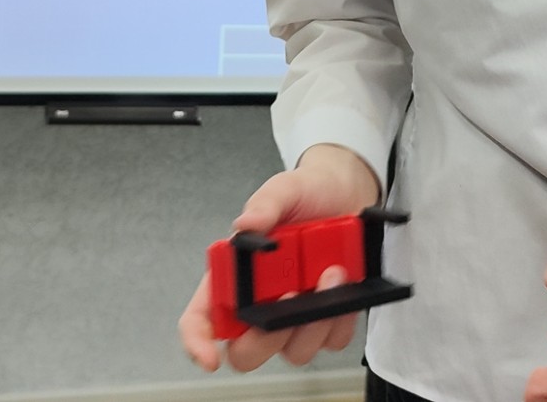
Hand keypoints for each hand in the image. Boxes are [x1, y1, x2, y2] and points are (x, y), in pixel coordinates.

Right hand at [179, 143, 380, 373]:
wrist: (349, 192)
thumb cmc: (308, 193)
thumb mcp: (284, 189)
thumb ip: (265, 204)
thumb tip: (247, 224)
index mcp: (235, 275)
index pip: (201, 318)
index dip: (197, 342)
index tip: (209, 357)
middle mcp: (260, 302)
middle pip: (245, 351)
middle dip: (264, 340)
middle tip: (287, 299)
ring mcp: (294, 315)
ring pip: (293, 352)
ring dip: (312, 323)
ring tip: (331, 275)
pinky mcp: (327, 319)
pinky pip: (331, 340)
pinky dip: (340, 319)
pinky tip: (344, 285)